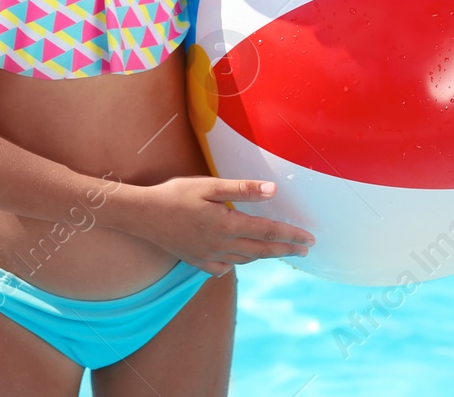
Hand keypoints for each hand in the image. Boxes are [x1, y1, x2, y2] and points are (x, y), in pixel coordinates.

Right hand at [117, 177, 313, 276]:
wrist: (142, 215)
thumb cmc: (175, 195)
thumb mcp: (209, 186)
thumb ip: (243, 190)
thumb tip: (273, 191)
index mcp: (227, 225)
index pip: (268, 231)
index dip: (291, 235)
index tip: (310, 239)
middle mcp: (222, 245)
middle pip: (261, 251)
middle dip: (285, 250)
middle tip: (305, 250)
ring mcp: (209, 256)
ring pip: (244, 259)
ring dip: (265, 256)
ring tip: (278, 251)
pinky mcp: (196, 261)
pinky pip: (224, 267)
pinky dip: (237, 263)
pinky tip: (239, 259)